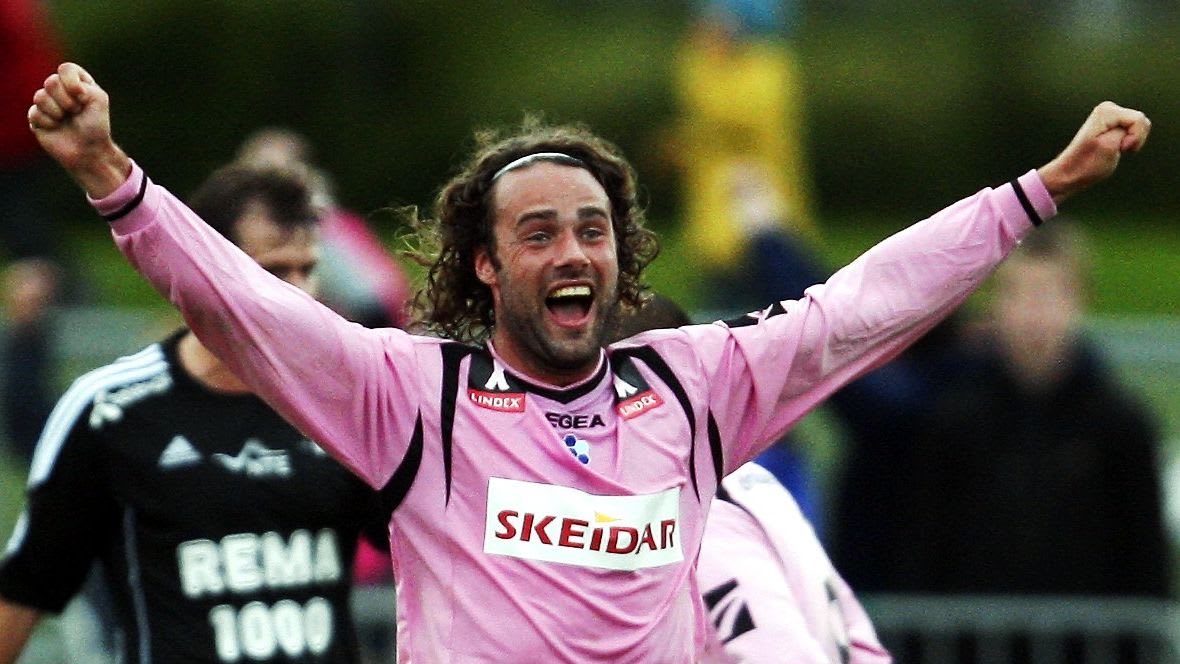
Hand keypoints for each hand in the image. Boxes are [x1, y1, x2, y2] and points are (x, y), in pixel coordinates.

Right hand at [28, 62, 130, 198]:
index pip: (66, 69)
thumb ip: (84, 84)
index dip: (71, 82)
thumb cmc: (96, 125)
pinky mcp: (36, 117)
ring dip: (58, 112)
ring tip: (66, 120)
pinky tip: (56, 127)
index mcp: (76, 82)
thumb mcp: (99, 99)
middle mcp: (60, 90)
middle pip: (51, 82)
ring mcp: (46, 103)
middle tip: (76, 112)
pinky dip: (49, 122)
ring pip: (40, 96)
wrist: (89, 150)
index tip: (82, 97)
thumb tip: (60, 85)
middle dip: (67, 100)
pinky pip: (34, 112)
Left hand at [1038, 101, 1149, 204]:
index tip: (1118, 148)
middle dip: (1134, 138)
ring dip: (1132, 141)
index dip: (1134, 138)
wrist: (1071, 173)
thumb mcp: (1111, 145)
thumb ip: (1129, 128)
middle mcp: (1107, 108)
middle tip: (1115, 149)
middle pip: (1142, 121)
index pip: (1139, 119)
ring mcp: (1110, 114)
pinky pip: (1136, 130)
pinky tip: (1115, 147)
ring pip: (1141, 126)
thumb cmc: (1088, 164)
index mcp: (1106, 111)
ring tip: (1114, 149)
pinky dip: (1130, 141)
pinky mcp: (1113, 123)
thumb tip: (1139, 119)